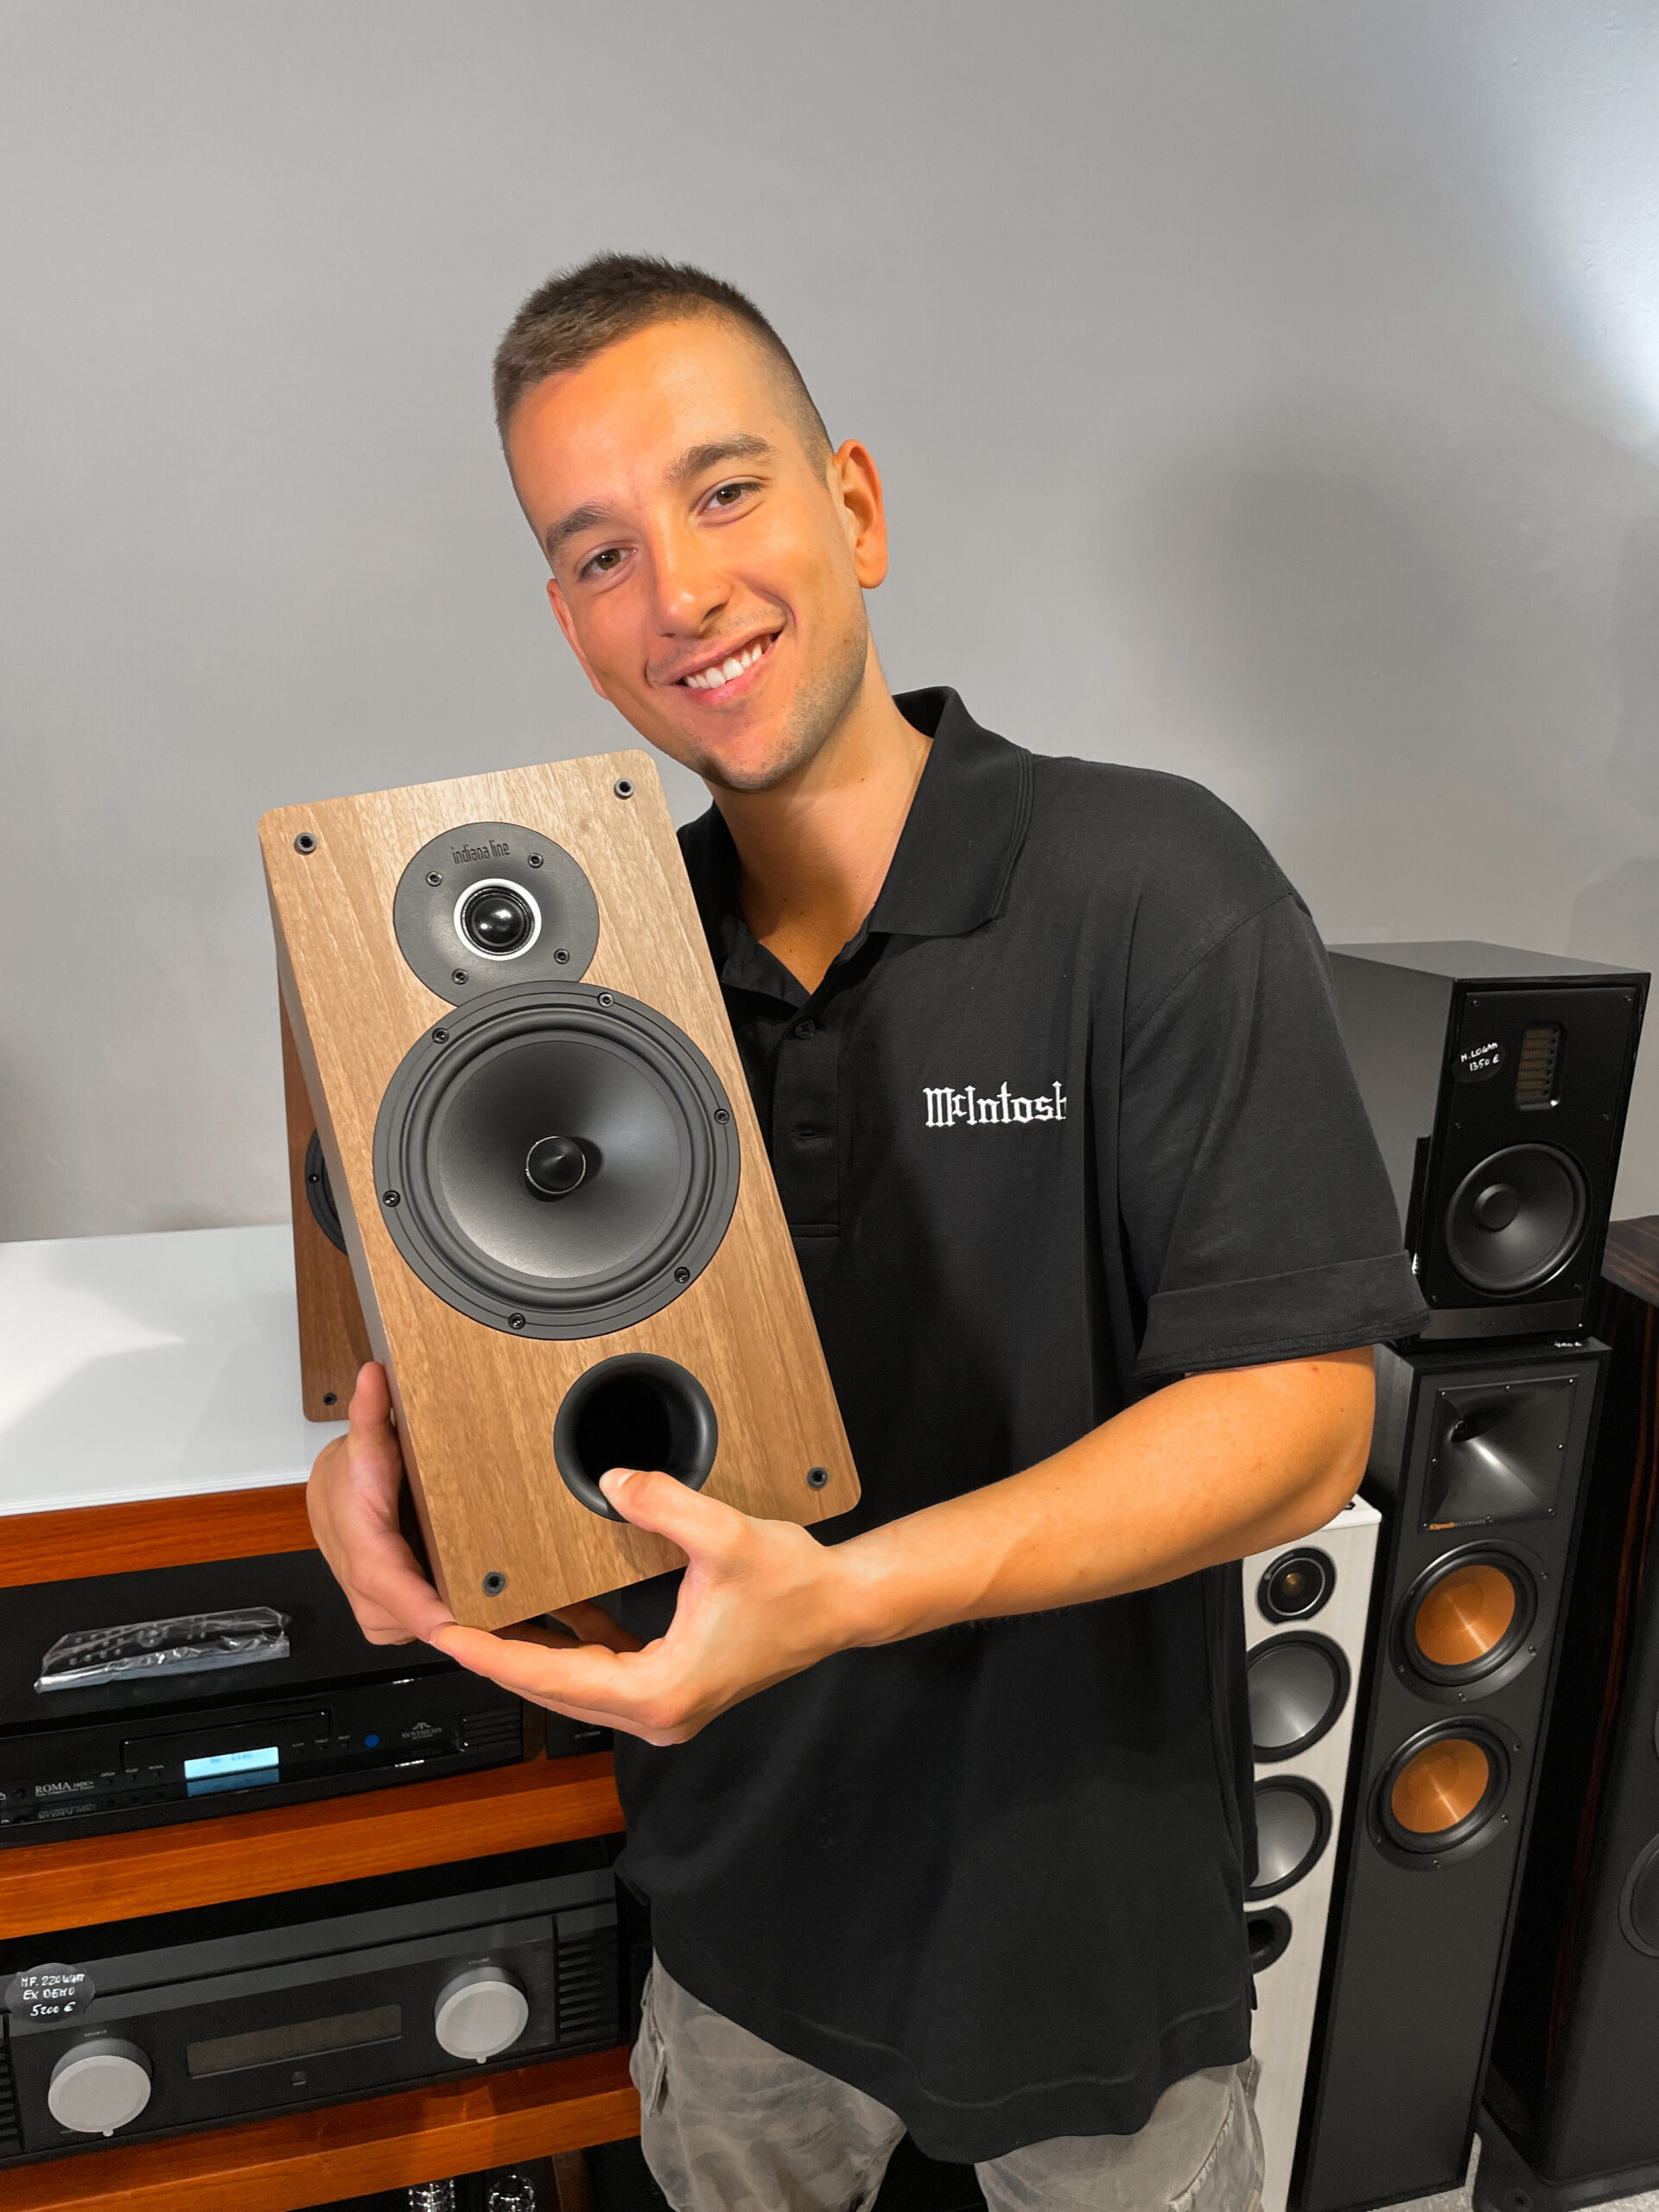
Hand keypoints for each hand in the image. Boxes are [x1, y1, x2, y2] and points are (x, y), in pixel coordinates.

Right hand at [307, 1363, 644, 1656]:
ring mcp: (372, 1604)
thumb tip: (373, 1377)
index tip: (460, 1623)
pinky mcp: (384, 1611)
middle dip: (456, 1623)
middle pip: (413, 1621)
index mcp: (361, 1547)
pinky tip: (473, 1605)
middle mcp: (363, 1584)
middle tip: (509, 1618)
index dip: (424, 1609)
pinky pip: (417, 1627)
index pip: (389, 1586)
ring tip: (498, 1610)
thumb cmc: (350, 1474)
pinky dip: (442, 1621)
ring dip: (451, 1624)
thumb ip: (370, 1413)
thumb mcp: (365, 1441)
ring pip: (417, 1630)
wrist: (332, 1492)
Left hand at [431, 1468, 861, 1745]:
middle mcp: (658, 1712)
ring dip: (531, 1654)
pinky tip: (551, 1617)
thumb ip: (664, 1505)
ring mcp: (666, 1706)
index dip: (495, 1653)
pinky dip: (569, 1649)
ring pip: (573, 1687)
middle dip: (498, 1656)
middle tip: (444, 1623)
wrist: (841, 1608)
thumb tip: (613, 1481)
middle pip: (553, 1691)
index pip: (554, 1677)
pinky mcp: (673, 1690)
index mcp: (661, 1690)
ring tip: (482, 1620)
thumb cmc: (796, 1586)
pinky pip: (601, 1675)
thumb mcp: (726, 1536)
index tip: (448, 1636)